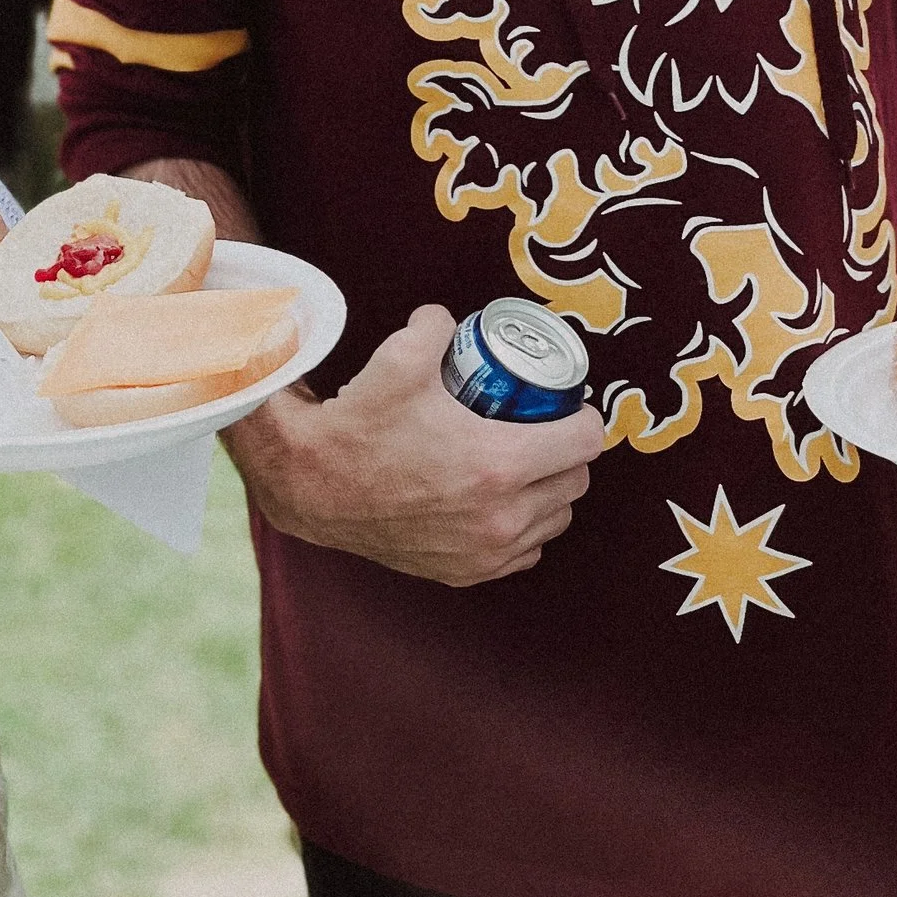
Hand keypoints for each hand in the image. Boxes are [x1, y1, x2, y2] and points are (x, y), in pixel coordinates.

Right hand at [223, 305, 604, 586]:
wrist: (312, 485)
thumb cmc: (358, 424)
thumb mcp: (401, 357)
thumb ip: (438, 326)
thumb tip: (451, 323)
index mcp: (498, 464)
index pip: (584, 441)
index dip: (582, 415)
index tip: (567, 404)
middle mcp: (502, 517)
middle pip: (576, 482)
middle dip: (567, 451)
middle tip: (543, 427)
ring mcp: (486, 552)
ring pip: (555, 519)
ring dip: (549, 491)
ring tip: (525, 464)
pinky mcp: (466, 573)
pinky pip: (523, 551)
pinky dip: (523, 527)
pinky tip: (501, 504)